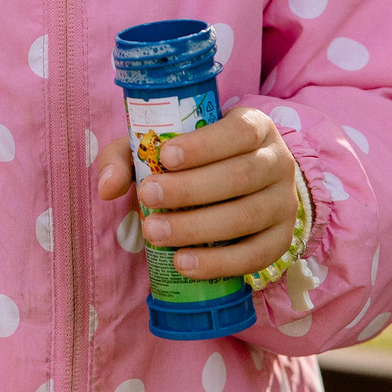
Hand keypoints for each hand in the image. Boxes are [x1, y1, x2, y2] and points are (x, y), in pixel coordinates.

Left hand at [95, 108, 298, 279]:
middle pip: (240, 176)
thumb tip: (106, 187)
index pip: (237, 132)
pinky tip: (184, 264)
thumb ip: (129, 157)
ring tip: (155, 233)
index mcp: (255, 127)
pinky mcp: (281, 240)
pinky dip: (218, 263)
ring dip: (197, 228)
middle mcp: (278, 162)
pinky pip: (255, 256)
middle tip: (147, 197)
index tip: (165, 157)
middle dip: (190, 189)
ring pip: (246, 216)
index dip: (203, 145)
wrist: (246, 190)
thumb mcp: (165, 147)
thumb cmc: (197, 162)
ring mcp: (285, 203)